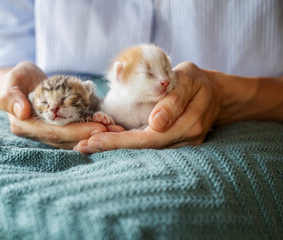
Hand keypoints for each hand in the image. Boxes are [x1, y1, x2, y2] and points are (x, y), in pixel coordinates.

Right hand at [0, 62, 109, 148]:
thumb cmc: (17, 78)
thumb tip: (22, 113)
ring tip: (115, 131)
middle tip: (113, 132)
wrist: (22, 82)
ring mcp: (48, 132)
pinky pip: (76, 131)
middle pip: (67, 139)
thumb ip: (12, 96)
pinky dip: (91, 129)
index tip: (98, 129)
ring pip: (74, 138)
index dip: (76, 132)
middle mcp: (38, 133)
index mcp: (24, 125)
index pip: (53, 132)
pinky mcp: (59, 127)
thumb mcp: (12, 80)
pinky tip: (108, 127)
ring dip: (94, 135)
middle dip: (91, 135)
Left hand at [74, 62, 220, 152]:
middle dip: (111, 148)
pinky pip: (148, 146)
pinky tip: (107, 144)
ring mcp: (180, 144)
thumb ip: (173, 101)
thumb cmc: (197, 81)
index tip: (94, 141)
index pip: (149, 138)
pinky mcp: (174, 143)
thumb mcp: (188, 80)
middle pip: (143, 148)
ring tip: (86, 147)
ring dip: (115, 149)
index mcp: (188, 124)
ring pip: (144, 151)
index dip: (120, 141)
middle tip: (81, 148)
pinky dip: (126, 145)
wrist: (214, 92)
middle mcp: (185, 140)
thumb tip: (156, 123)